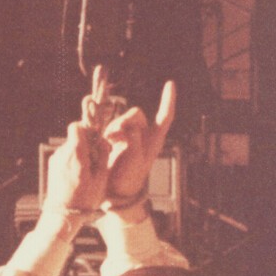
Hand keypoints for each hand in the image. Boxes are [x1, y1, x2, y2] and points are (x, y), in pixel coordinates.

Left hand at [44, 122, 110, 214]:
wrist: (63, 215)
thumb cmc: (84, 198)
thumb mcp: (100, 177)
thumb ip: (102, 155)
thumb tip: (102, 141)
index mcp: (75, 154)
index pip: (76, 127)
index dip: (87, 129)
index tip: (96, 139)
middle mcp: (62, 154)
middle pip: (75, 138)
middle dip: (87, 144)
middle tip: (96, 159)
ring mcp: (55, 160)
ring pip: (70, 147)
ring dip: (80, 153)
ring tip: (88, 171)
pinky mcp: (52, 166)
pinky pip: (65, 156)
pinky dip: (73, 160)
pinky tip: (79, 175)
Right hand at [101, 79, 176, 209]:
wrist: (115, 192)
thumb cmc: (129, 178)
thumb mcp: (135, 159)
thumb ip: (135, 138)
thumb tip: (129, 124)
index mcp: (154, 140)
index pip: (165, 116)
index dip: (168, 100)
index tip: (170, 83)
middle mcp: (143, 136)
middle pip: (136, 114)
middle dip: (124, 121)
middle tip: (114, 138)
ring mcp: (130, 138)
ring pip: (122, 119)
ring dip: (114, 128)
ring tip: (109, 143)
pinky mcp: (117, 141)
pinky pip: (113, 127)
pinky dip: (109, 132)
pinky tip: (105, 142)